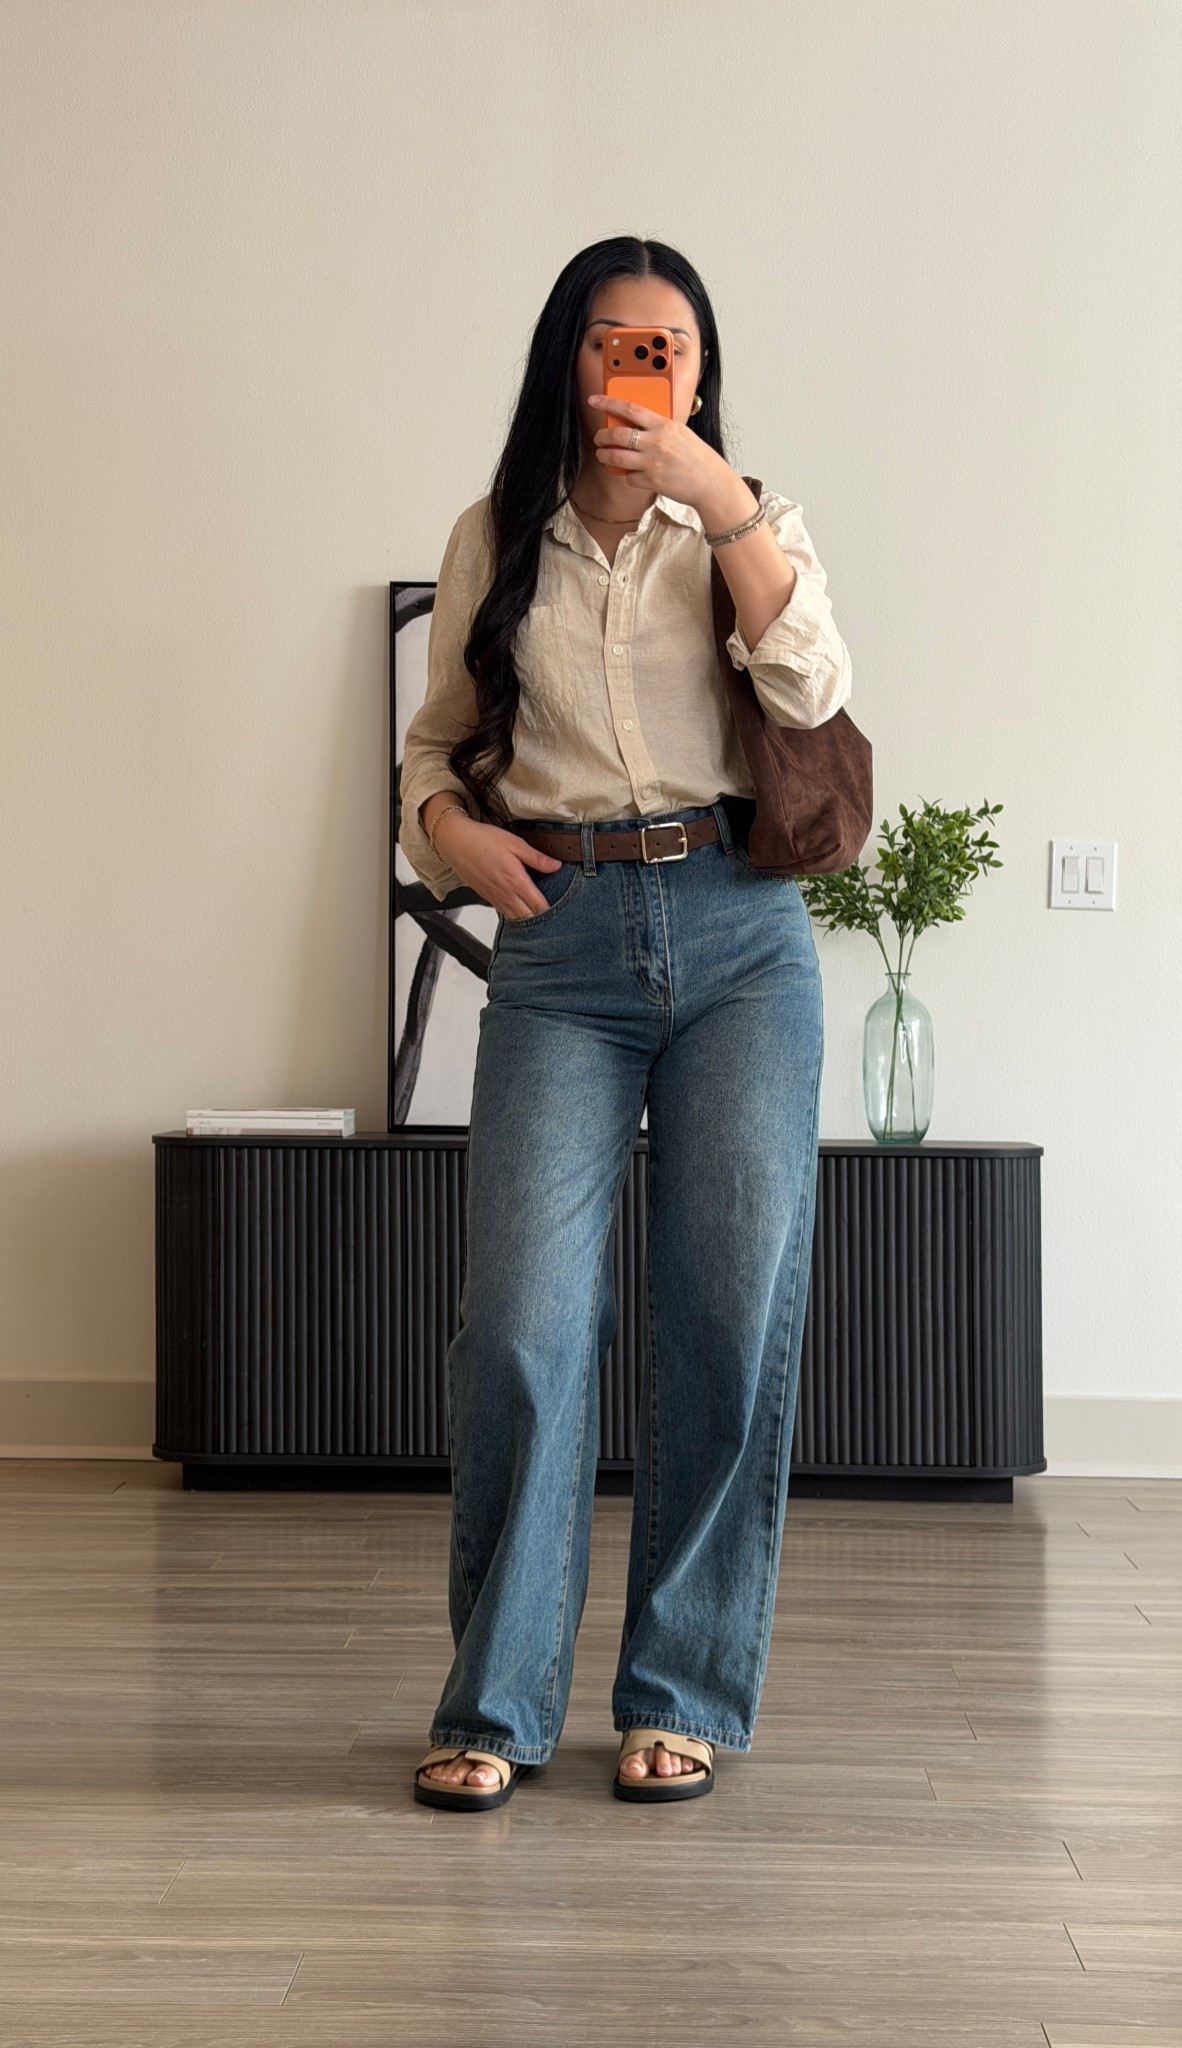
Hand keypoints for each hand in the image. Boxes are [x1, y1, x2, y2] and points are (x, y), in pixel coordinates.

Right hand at [431, 811, 563, 919]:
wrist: (455, 842)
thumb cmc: (484, 839)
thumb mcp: (515, 844)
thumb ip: (537, 858)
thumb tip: (556, 866)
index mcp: (516, 881)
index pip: (539, 906)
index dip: (551, 909)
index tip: (560, 907)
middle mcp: (505, 894)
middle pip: (528, 917)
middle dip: (541, 917)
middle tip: (552, 911)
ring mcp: (494, 897)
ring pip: (515, 918)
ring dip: (527, 917)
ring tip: (537, 912)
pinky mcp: (485, 897)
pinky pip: (503, 912)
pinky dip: (514, 913)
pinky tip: (519, 907)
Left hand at [587, 393, 737, 514]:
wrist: (710, 482)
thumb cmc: (697, 457)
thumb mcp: (680, 433)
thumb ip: (659, 428)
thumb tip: (637, 425)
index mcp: (663, 425)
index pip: (630, 409)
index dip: (608, 403)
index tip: (594, 400)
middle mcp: (655, 442)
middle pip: (617, 435)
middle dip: (602, 436)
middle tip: (598, 437)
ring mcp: (652, 463)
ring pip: (615, 457)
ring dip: (604, 456)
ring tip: (603, 454)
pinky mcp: (651, 481)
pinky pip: (628, 478)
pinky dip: (627, 476)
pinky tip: (631, 474)